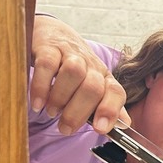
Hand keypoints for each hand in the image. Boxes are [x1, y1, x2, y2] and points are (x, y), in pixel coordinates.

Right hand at [29, 15, 129, 135]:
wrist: (53, 33)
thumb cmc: (74, 68)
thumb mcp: (92, 86)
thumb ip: (106, 106)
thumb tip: (125, 125)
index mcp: (104, 78)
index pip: (116, 92)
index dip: (110, 111)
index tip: (99, 128)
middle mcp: (91, 65)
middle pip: (93, 87)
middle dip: (78, 113)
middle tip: (65, 128)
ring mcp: (70, 54)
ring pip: (73, 73)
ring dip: (61, 98)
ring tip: (51, 112)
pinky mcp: (48, 47)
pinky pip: (46, 65)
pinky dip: (41, 87)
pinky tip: (37, 103)